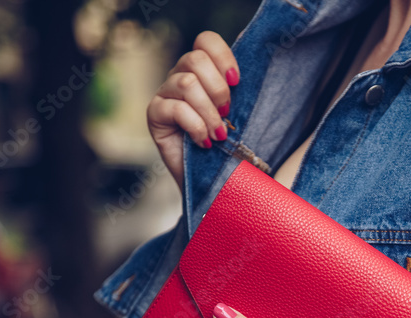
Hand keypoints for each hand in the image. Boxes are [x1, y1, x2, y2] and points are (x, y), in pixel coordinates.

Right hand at [147, 31, 239, 189]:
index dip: (223, 56)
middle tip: (227, 114)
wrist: (215, 183)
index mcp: (203, 71)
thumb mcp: (244, 115)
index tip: (237, 82)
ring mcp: (165, 95)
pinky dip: (196, 126)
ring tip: (218, 134)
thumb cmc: (233, 148)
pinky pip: (175, 108)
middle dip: (218, 89)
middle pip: (195, 58)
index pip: (205, 40)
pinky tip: (203, 142)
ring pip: (186, 83)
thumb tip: (256, 58)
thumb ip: (245, 90)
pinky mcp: (154, 115)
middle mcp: (180, 77)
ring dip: (209, 112)